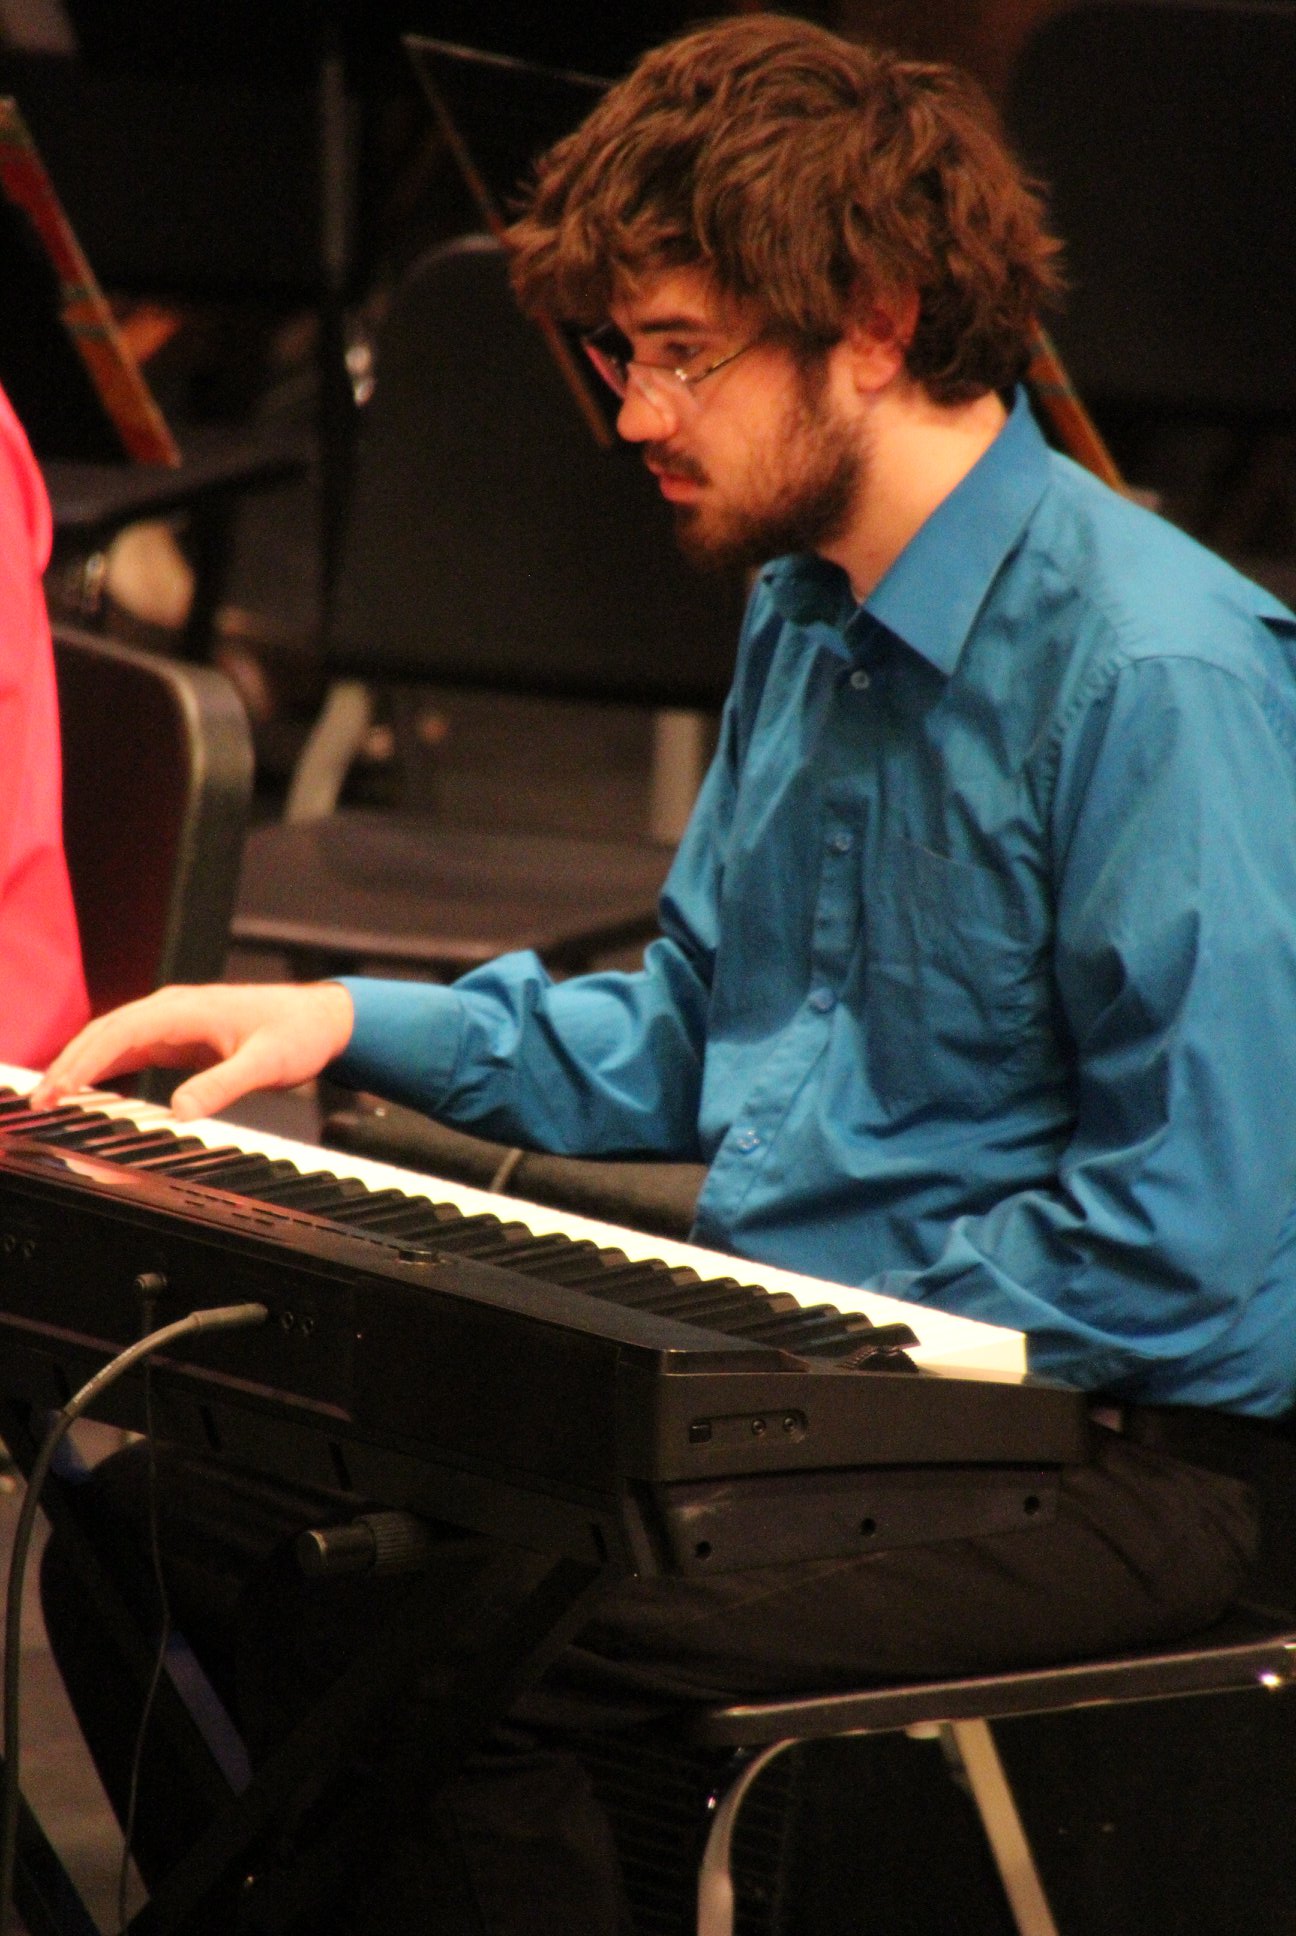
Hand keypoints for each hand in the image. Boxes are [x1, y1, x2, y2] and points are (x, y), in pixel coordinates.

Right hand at [30, 982, 355, 1121]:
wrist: (320, 1020)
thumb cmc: (297, 1035)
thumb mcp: (265, 1065)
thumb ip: (222, 1085)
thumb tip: (180, 1111)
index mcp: (185, 1010)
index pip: (120, 1032)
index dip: (85, 1061)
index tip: (60, 1089)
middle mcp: (172, 1009)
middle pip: (106, 1033)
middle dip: (69, 1064)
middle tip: (40, 1100)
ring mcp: (173, 1021)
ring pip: (113, 1039)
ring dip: (80, 1064)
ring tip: (50, 1096)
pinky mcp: (179, 1037)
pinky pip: (130, 1048)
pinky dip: (103, 1065)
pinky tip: (85, 1086)